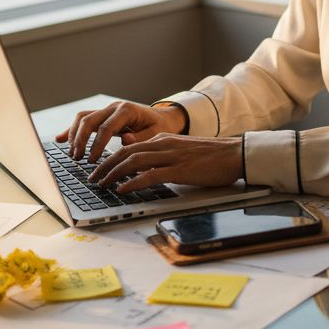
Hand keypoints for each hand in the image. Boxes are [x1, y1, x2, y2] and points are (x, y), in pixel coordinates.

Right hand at [54, 101, 187, 161]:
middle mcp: (114, 107)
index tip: (93, 161)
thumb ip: (142, 138)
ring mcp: (107, 110)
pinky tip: (60, 139)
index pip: (106, 127)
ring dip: (74, 135)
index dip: (96, 144)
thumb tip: (124, 140)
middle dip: (81, 140)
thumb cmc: (161, 127)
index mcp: (127, 111)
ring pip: (83, 118)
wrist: (164, 118)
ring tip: (73, 154)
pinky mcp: (103, 115)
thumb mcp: (157, 133)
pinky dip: (72, 129)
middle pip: (89, 119)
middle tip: (78, 158)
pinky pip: (84, 119)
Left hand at [91, 134, 242, 191]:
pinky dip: (132, 182)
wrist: (235, 154)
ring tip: (101, 185)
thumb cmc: (212, 157)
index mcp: (163, 139)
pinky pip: (150, 175)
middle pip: (125, 153)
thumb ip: (164, 157)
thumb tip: (146, 171)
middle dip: (105, 166)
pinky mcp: (179, 169)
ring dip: (113, 174)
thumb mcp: (183, 152)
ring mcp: (171, 156)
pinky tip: (122, 189)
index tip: (99, 170)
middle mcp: (163, 144)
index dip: (111, 159)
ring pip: (133, 162)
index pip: (130, 147)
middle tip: (93, 179)